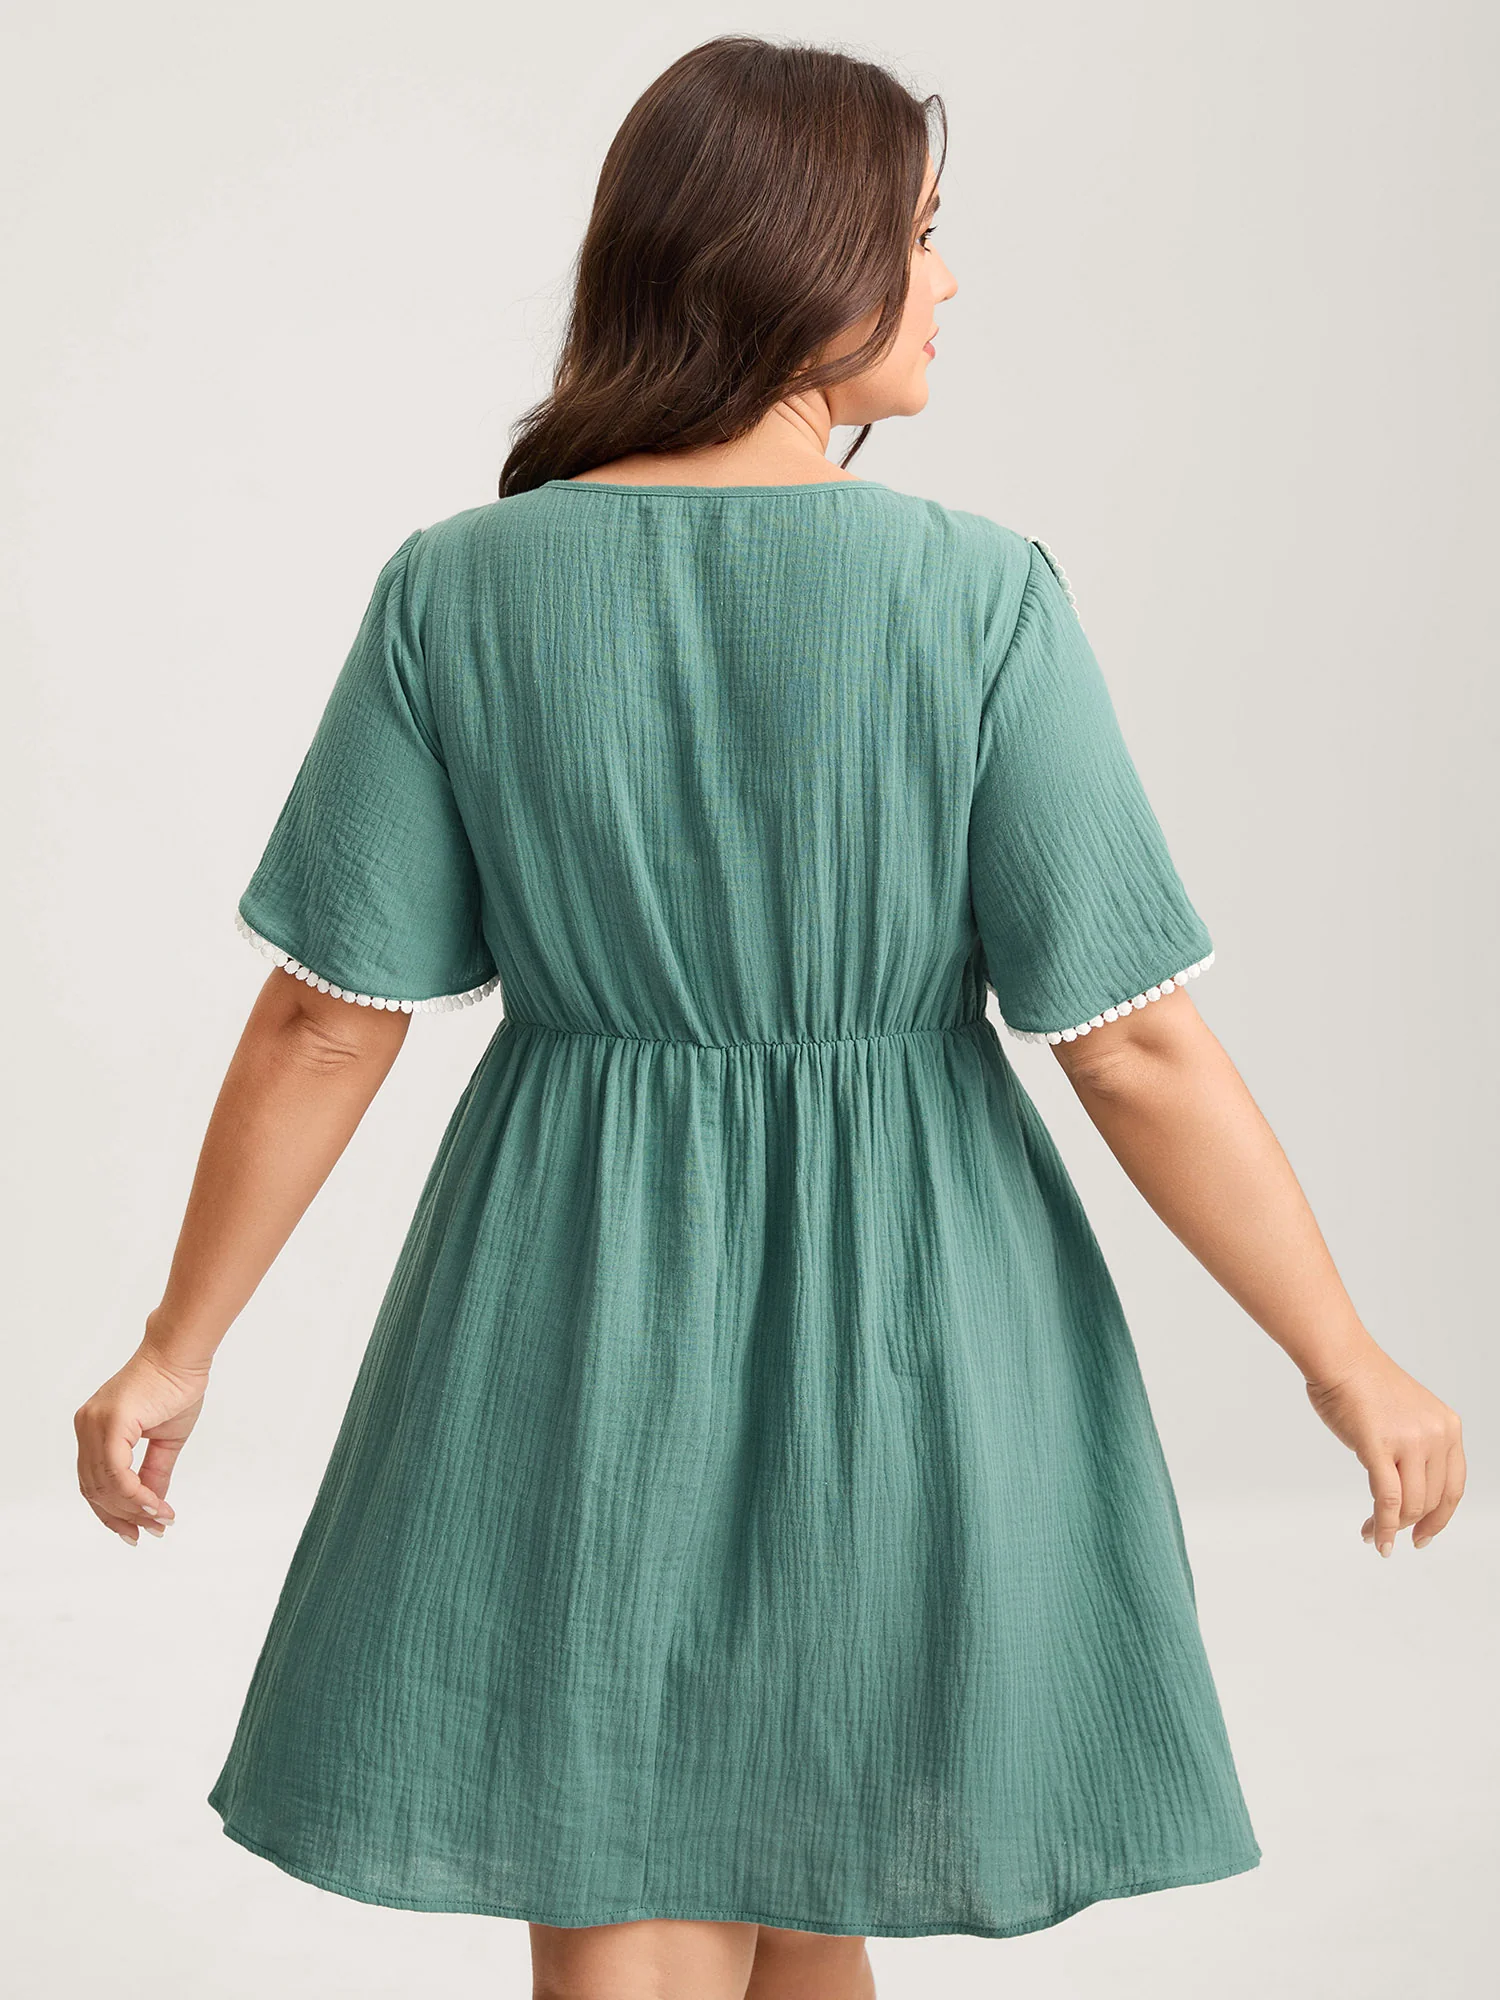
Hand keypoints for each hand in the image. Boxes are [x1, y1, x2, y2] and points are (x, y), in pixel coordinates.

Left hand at [74, 1341, 209, 1544]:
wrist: (182, 1355)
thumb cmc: (175, 1387)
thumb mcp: (165, 1440)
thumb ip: (154, 1472)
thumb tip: (151, 1504)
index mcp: (94, 1430)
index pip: (94, 1483)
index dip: (115, 1511)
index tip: (142, 1529)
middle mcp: (87, 1427)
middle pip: (96, 1489)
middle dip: (125, 1515)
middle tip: (154, 1529)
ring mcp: (94, 1424)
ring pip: (104, 1484)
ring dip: (133, 1508)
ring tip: (160, 1518)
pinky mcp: (110, 1421)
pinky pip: (115, 1471)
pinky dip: (134, 1492)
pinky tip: (155, 1503)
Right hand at [1304, 1348, 1464, 1556]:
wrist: (1339, 1357)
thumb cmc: (1362, 1382)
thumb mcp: (1409, 1416)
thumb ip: (1415, 1449)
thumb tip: (1402, 1493)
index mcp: (1448, 1427)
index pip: (1453, 1487)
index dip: (1440, 1518)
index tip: (1424, 1535)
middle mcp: (1436, 1435)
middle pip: (1431, 1500)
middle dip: (1409, 1525)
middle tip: (1388, 1535)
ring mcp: (1410, 1441)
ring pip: (1409, 1504)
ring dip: (1391, 1527)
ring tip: (1371, 1532)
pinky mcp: (1380, 1447)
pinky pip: (1386, 1499)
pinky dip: (1381, 1525)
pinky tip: (1373, 1537)